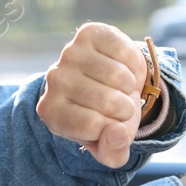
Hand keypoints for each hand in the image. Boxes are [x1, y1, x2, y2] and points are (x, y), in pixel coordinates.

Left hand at [37, 23, 148, 168]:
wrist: (112, 85)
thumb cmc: (108, 119)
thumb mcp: (110, 145)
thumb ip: (113, 151)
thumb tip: (116, 133)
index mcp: (52, 113)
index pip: (94, 126)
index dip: (114, 129)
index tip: (109, 124)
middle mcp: (54, 81)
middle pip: (108, 101)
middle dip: (125, 108)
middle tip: (119, 104)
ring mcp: (69, 54)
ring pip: (119, 76)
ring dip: (130, 86)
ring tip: (120, 87)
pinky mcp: (88, 33)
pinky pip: (124, 51)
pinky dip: (133, 63)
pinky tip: (122, 67)